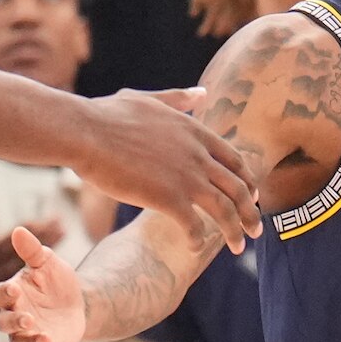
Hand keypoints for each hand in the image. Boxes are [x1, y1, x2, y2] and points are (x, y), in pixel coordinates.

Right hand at [0, 224, 89, 341]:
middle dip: (15, 323)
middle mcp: (15, 318)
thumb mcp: (48, 263)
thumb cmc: (57, 281)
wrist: (79, 303)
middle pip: (5, 324)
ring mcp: (27, 337)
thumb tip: (18, 230)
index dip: (4, 294)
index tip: (16, 290)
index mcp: (12, 295)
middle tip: (29, 320)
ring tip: (47, 339)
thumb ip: (32, 250)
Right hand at [71, 88, 259, 250]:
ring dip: (235, 231)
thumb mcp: (147, 100)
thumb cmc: (107, 116)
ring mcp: (187, 177)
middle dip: (250, 212)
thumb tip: (203, 93)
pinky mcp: (169, 199)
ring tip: (238, 248)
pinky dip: (198, 240)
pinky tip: (194, 248)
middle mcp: (199, 155)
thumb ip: (178, 99)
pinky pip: (194, 226)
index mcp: (196, 132)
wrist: (85, 133)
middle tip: (255, 230)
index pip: (235, 161)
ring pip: (225, 210)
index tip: (252, 196)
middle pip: (238, 188)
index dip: (247, 181)